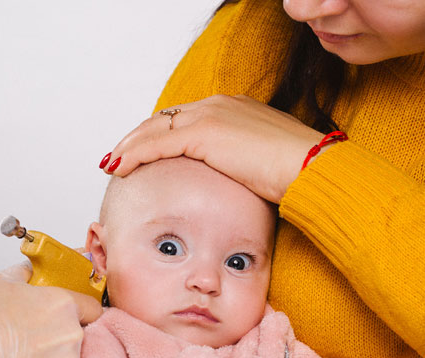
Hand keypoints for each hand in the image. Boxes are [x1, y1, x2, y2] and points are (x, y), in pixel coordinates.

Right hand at [0, 264, 103, 357]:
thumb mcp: (0, 283)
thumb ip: (24, 274)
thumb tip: (30, 269)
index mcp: (63, 304)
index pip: (92, 308)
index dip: (83, 312)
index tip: (72, 317)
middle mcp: (72, 333)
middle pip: (79, 336)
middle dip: (61, 339)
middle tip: (34, 343)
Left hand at [105, 94, 324, 202]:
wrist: (311, 168)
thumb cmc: (297, 173)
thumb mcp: (263, 164)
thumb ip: (243, 165)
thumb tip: (236, 183)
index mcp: (233, 109)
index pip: (185, 118)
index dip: (161, 134)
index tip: (146, 150)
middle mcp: (218, 105)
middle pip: (164, 119)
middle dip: (139, 138)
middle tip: (119, 156)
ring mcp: (210, 116)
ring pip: (155, 129)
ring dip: (130, 146)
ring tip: (113, 163)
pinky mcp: (203, 133)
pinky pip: (157, 144)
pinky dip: (134, 155)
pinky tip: (119, 167)